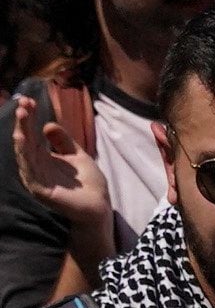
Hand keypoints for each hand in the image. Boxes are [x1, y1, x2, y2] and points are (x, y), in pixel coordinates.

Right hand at [13, 91, 112, 263]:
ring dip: (21, 136)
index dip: (29, 118)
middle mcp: (36, 166)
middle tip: (22, 105)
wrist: (99, 207)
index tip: (28, 100)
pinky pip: (29, 171)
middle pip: (26, 141)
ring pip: (24, 154)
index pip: (32, 134)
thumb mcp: (78, 156)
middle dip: (23, 123)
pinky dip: (25, 156)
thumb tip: (48, 124)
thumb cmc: (88, 184)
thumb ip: (64, 142)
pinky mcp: (40, 189)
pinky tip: (23, 142)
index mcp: (44, 157)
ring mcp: (36, 178)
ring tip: (21, 119)